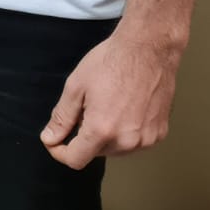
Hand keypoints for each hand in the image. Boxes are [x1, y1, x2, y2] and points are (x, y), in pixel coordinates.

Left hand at [39, 24, 182, 168]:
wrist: (147, 49)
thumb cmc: (110, 62)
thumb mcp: (75, 86)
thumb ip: (62, 117)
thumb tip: (50, 139)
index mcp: (102, 130)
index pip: (76, 159)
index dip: (60, 152)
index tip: (55, 141)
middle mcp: (127, 141)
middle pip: (95, 152)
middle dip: (84, 136)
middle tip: (87, 107)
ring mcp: (147, 139)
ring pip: (116, 148)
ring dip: (106, 135)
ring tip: (107, 104)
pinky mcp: (160, 133)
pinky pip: (135, 142)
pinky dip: (125, 131)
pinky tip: (125, 107)